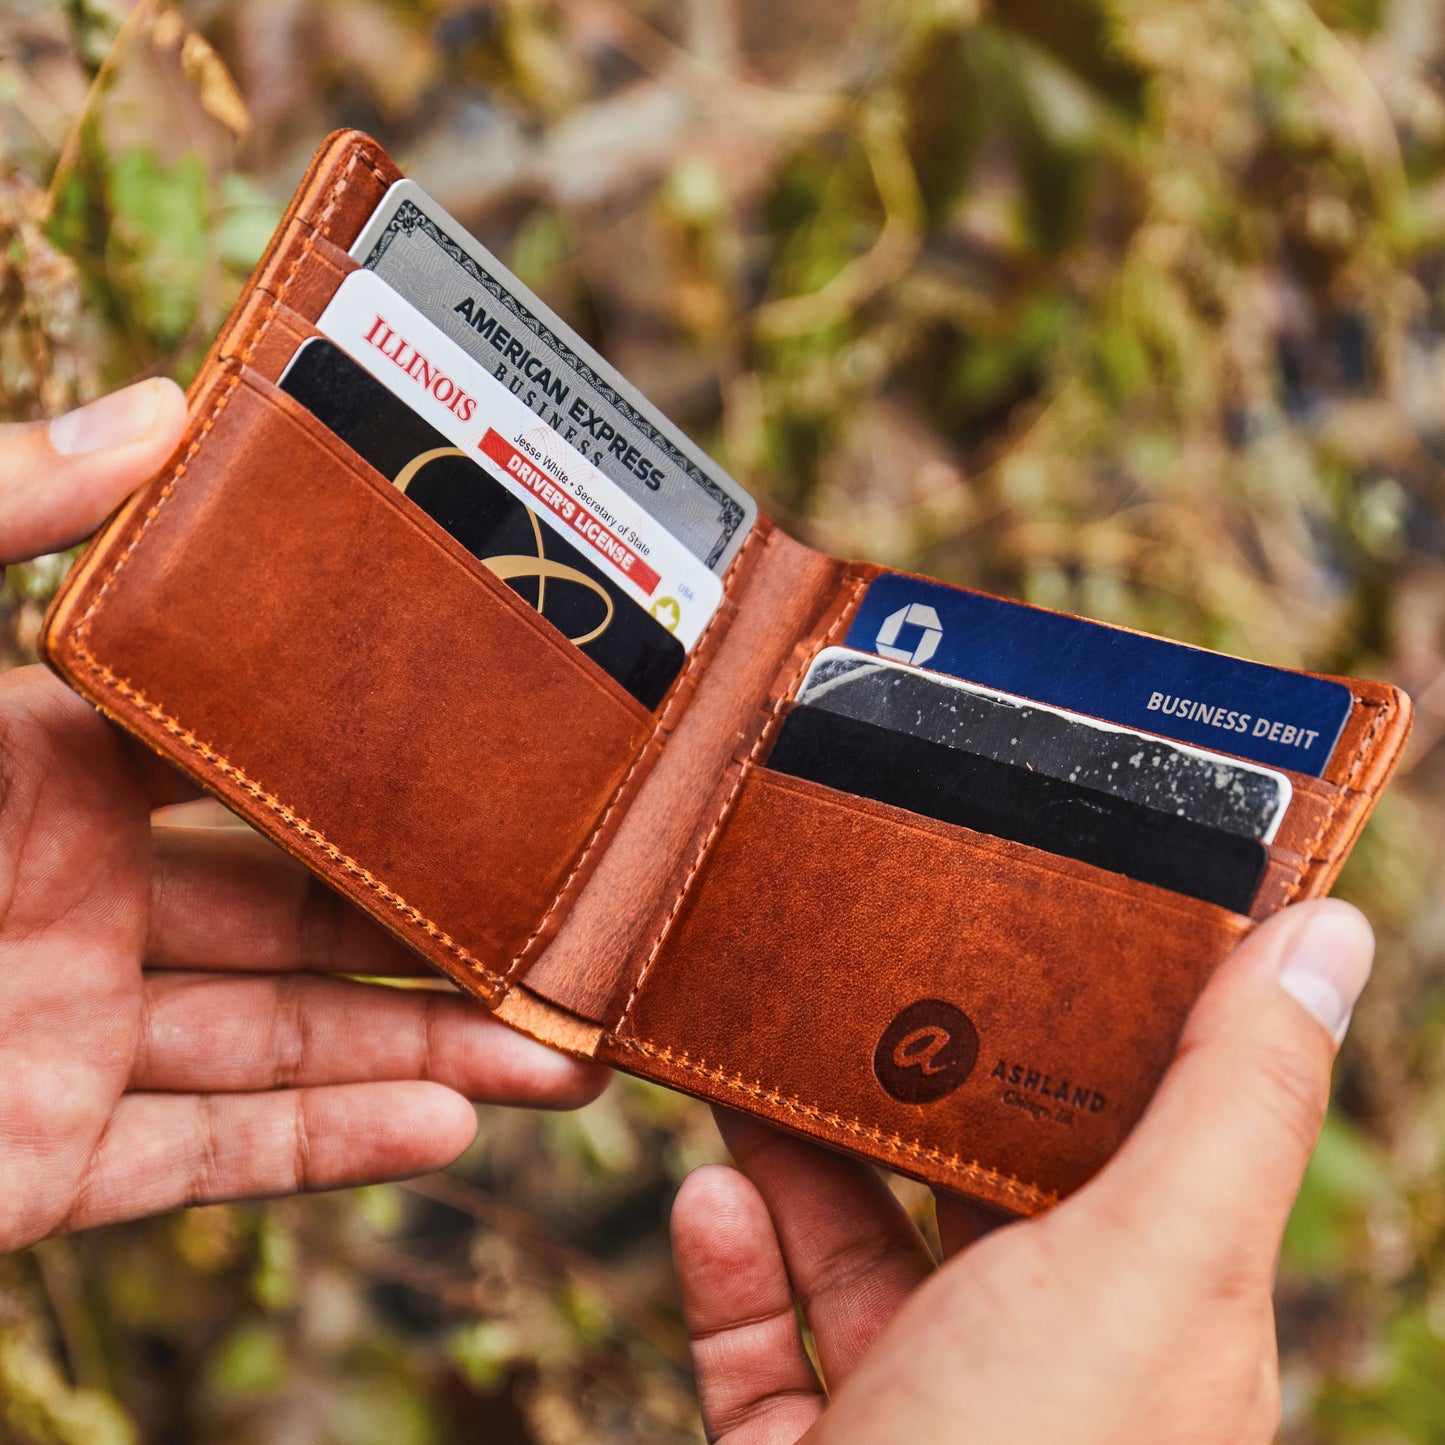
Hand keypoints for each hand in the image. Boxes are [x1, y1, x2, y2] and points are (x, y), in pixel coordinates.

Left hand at [0, 380, 605, 1253]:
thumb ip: (1, 505)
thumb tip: (174, 402)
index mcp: (49, 764)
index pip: (262, 760)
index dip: (391, 767)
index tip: (514, 768)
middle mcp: (76, 895)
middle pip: (310, 910)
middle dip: (449, 926)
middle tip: (580, 925)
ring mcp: (60, 1036)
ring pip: (287, 1043)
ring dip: (429, 1050)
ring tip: (566, 1049)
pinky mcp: (29, 1166)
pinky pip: (207, 1158)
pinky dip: (330, 1150)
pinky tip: (451, 1125)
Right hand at [672, 899, 1372, 1443]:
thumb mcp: (1150, 1267)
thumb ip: (1229, 1099)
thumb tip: (1334, 930)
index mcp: (1154, 1313)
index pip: (1128, 1135)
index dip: (1077, 1028)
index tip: (1010, 917)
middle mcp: (1046, 1369)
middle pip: (967, 1187)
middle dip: (896, 1083)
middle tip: (836, 976)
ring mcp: (920, 1424)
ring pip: (851, 1255)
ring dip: (792, 1160)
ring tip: (739, 1065)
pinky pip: (766, 1345)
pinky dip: (733, 1265)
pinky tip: (707, 1194)